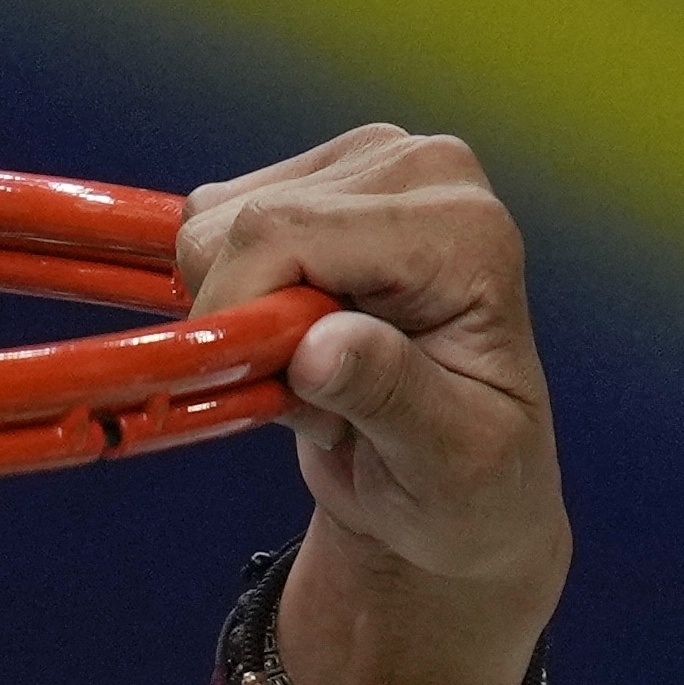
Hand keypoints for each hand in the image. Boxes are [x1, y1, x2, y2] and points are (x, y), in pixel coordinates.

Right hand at [179, 127, 570, 684]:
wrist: (459, 513)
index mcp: (470, 231)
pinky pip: (213, 223)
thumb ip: (390, 401)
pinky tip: (291, 343)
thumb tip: (333, 345)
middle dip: (242, 310)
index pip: (283, 231)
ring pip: (214, 214)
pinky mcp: (332, 185)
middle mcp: (435, 175)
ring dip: (239, 306)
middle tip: (310, 393)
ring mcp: (385, 171)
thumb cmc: (470, 503)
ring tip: (314, 374)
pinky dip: (231, 293)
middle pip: (241, 212)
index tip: (274, 387)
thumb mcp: (445, 474)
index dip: (242, 308)